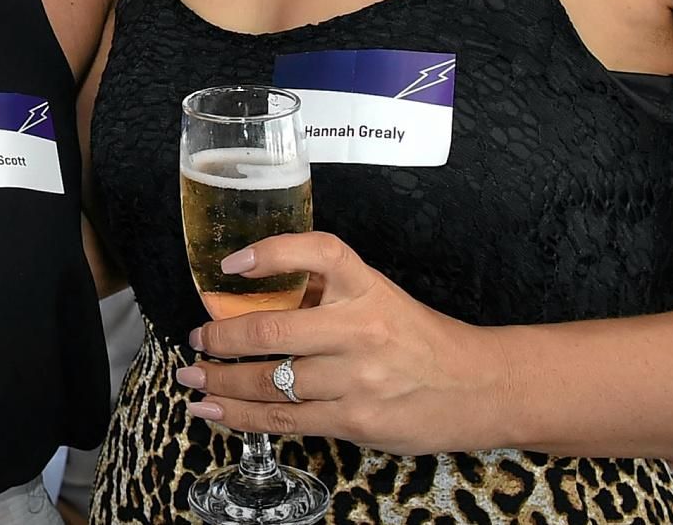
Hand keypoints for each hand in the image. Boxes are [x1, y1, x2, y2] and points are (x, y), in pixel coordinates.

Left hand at [179, 232, 499, 455]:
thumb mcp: (379, 296)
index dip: (269, 253)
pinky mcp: (355, 421)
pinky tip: (215, 411)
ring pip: (270, 381)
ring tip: (194, 379)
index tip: (230, 265)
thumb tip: (251, 297)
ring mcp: (357, 379)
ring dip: (221, 381)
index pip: (317, 251)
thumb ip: (325, 294)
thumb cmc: (419, 338)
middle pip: (271, 328)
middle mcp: (360, 328)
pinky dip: (242, 416)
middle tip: (196, 339)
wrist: (478, 387)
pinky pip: (285, 419)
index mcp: (366, 287)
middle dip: (220, 337)